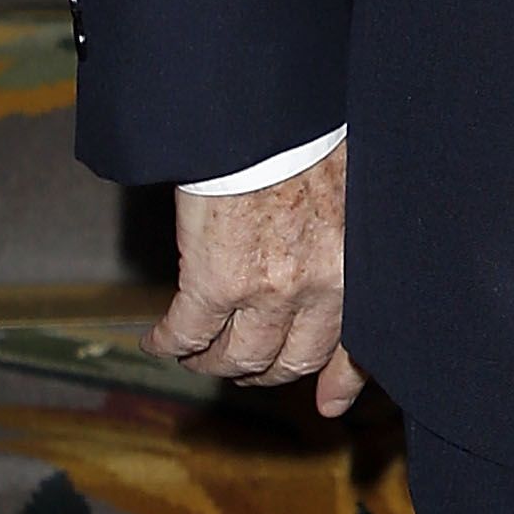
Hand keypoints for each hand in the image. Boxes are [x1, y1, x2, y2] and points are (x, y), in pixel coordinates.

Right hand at [150, 141, 364, 414]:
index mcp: (356, 266)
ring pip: (236, 357)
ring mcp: (267, 291)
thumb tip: (349, 255)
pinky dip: (169, 343)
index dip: (341, 380)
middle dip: (265, 369)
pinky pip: (187, 333)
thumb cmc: (312, 133)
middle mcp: (318, 288)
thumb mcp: (352, 189)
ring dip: (212, 360)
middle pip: (289, 360)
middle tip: (244, 362)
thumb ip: (349, 236)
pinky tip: (157, 340)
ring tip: (196, 351)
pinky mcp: (215, 281)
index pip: (355, 345)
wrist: (266, 110)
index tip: (329, 403)